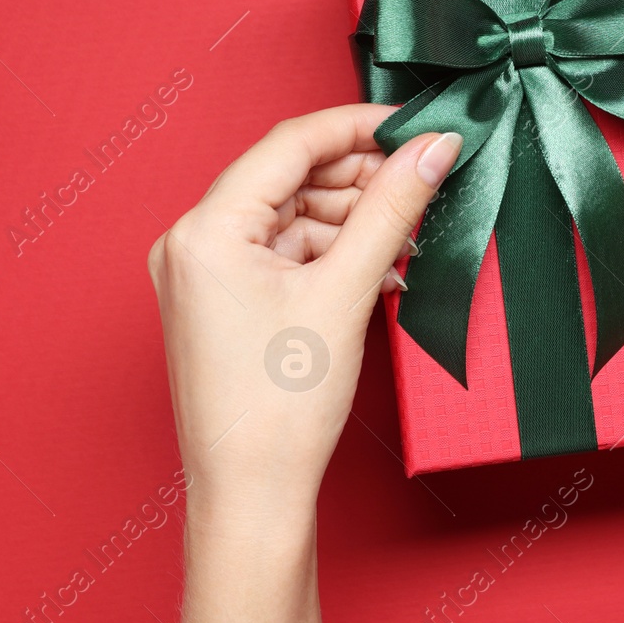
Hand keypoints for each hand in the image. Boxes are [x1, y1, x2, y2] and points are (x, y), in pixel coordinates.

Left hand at [147, 105, 461, 519]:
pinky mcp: (223, 302)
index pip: (290, 142)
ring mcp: (204, 274)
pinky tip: (380, 269)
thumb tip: (431, 148)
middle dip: (360, 179)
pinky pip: (284, 253)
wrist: (251, 496)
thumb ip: (391, 209)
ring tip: (407, 238)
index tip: (416, 126)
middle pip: (290, 177)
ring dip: (352, 221)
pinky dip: (332, 255)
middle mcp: (192, 242)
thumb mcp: (346, 292)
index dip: (360, 127)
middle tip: (422, 182)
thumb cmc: (278, 410)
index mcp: (205, 229)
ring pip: (292, 216)